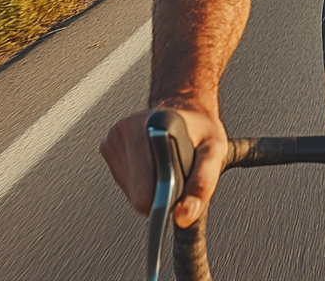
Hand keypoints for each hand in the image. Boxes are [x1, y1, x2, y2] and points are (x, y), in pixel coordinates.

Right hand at [100, 107, 228, 226]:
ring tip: (167, 168)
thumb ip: (204, 183)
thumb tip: (184, 215)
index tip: (174, 206)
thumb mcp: (216, 152)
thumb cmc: (200, 130)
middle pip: (136, 194)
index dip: (164, 202)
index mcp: (153, 125)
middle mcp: (128, 128)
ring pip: (130, 192)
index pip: (146, 187)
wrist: (186, 108)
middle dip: (159, 195)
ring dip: (151, 188)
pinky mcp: (108, 147)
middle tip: (177, 179)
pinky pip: (124, 183)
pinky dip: (141, 182)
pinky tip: (154, 165)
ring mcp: (114, 137)